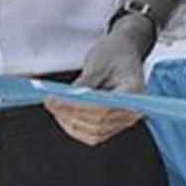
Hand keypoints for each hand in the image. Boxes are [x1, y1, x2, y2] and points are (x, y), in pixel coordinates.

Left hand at [46, 25, 148, 145]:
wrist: (124, 52)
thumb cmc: (115, 53)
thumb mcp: (99, 61)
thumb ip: (85, 83)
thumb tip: (67, 98)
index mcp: (134, 91)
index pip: (105, 107)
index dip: (79, 107)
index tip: (58, 100)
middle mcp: (133, 110)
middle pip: (99, 123)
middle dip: (71, 114)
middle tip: (50, 102)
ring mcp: (124, 120)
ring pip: (94, 133)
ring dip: (70, 123)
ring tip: (53, 107)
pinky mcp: (113, 125)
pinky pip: (93, 134)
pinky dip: (75, 126)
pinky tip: (62, 114)